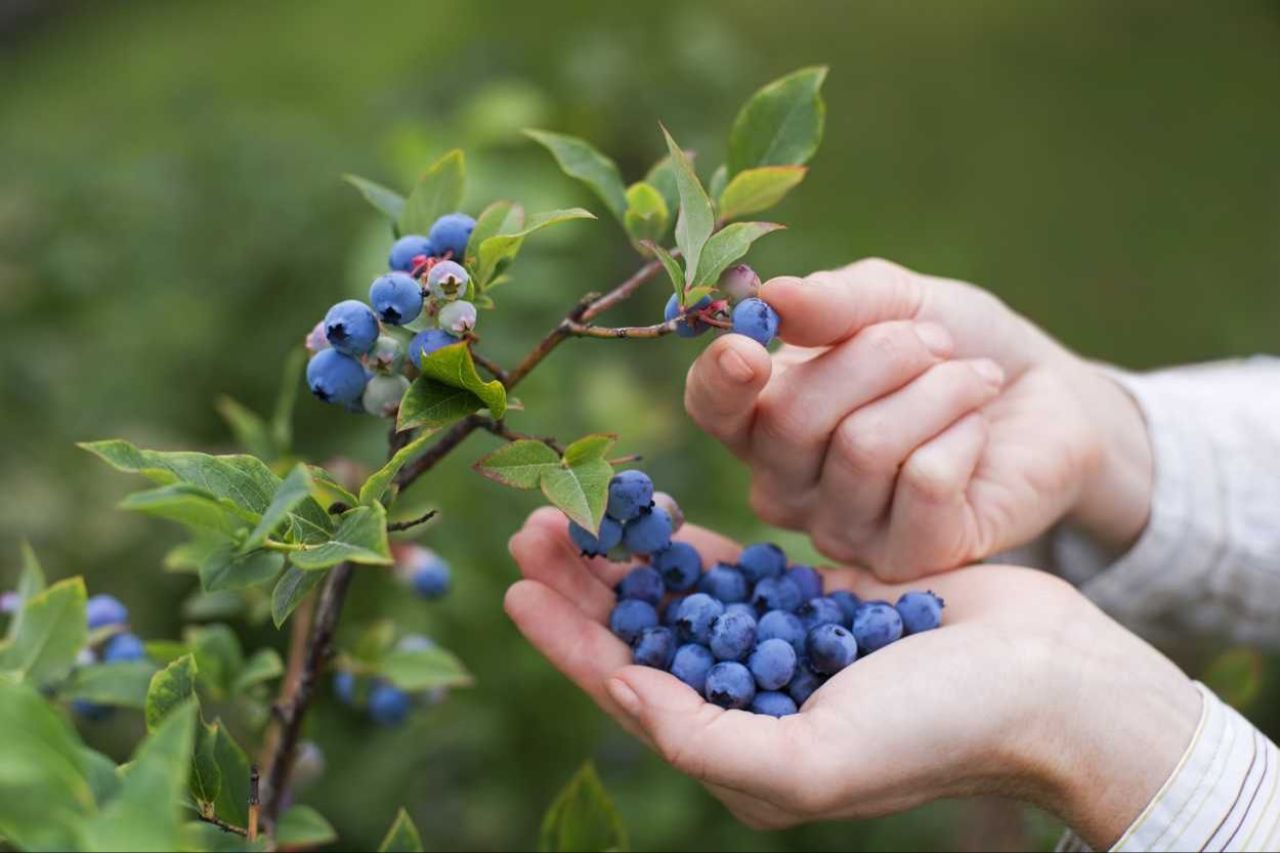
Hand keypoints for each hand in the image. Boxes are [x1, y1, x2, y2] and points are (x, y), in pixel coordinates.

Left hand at [504, 508, 1198, 847]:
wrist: (1046, 681)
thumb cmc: (938, 731)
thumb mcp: (813, 760)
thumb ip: (707, 738)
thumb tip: (625, 693)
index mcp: (741, 753)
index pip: (628, 692)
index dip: (567, 641)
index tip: (515, 587)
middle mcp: (752, 703)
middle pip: (643, 637)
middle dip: (584, 587)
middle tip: (532, 527)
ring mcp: (782, 649)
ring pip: (680, 598)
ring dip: (626, 557)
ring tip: (573, 510)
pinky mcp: (816, 602)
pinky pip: (735, 569)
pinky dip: (690, 544)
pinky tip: (652, 513)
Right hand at [685, 259, 1153, 579]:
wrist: (1046, 398)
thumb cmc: (953, 346)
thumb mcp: (896, 301)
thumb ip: (834, 302)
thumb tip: (772, 298)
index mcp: (764, 417)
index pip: (711, 409)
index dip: (720, 381)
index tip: (749, 348)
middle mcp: (788, 485)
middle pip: (793, 419)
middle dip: (878, 356)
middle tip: (934, 343)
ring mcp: (843, 531)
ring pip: (864, 448)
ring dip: (936, 390)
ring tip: (972, 380)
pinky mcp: (909, 560)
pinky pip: (924, 484)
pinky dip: (963, 435)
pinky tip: (977, 433)